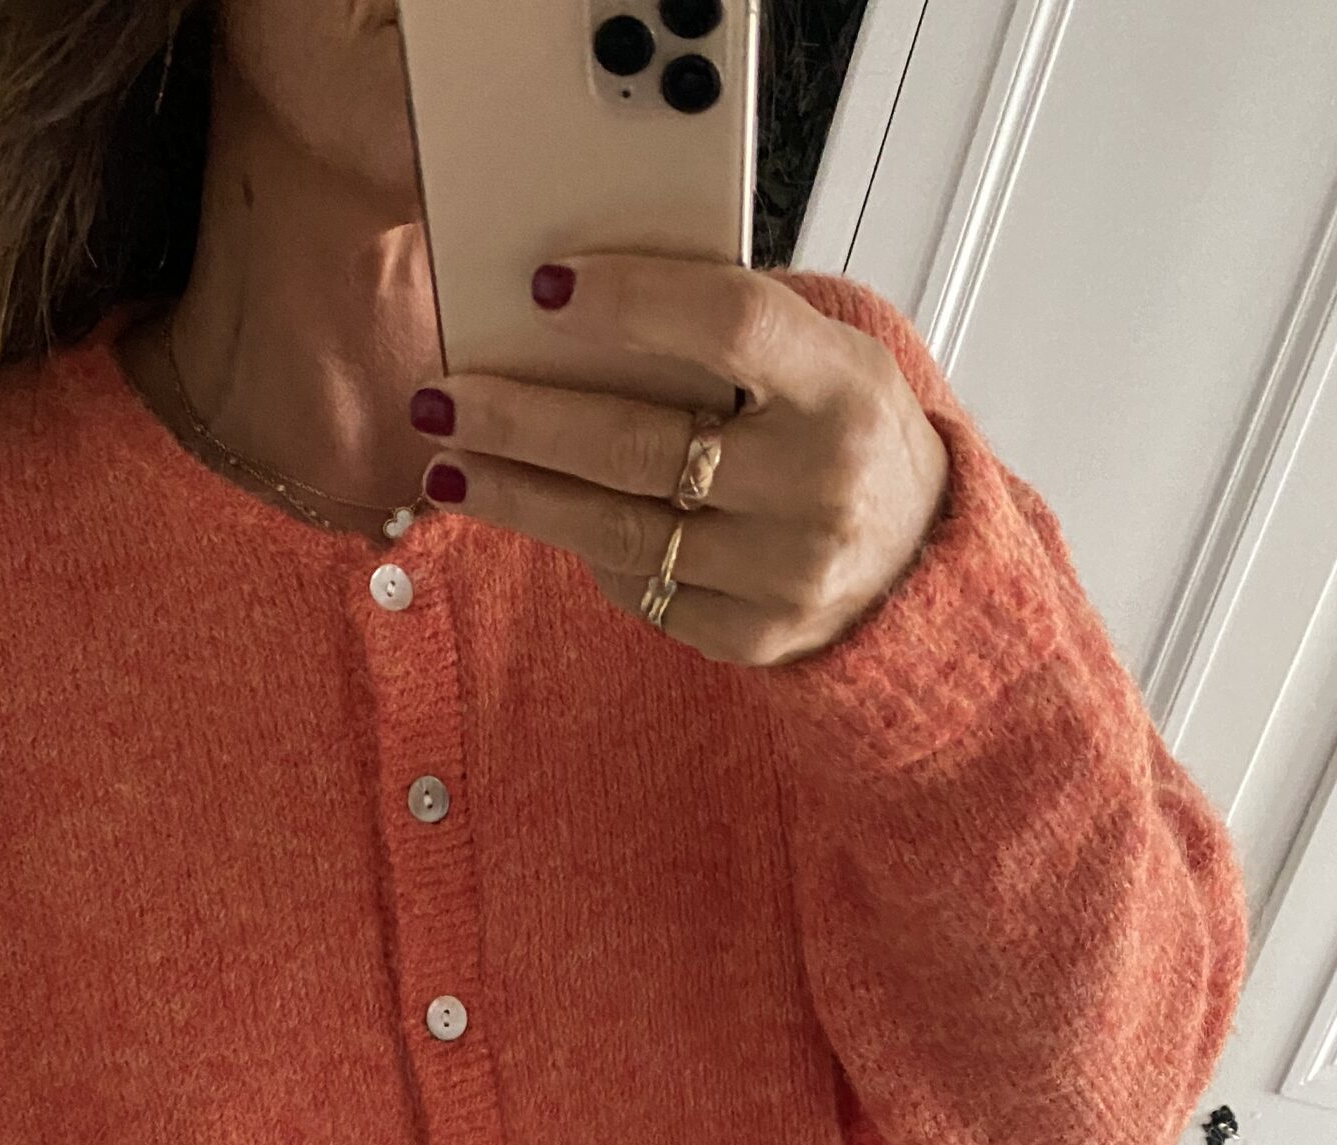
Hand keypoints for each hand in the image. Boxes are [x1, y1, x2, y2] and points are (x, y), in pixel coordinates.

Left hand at [409, 251, 950, 667]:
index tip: (546, 286)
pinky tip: (538, 512)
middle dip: (526, 420)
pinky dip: (583, 548)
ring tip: (448, 465)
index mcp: (845, 390)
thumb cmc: (851, 437)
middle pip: (640, 446)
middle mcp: (818, 488)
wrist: (922, 565)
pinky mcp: (750, 636)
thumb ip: (738, 329)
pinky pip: (637, 589)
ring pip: (617, 530)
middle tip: (445, 397)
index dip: (635, 300)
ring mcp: (782, 575)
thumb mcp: (831, 359)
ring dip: (518, 495)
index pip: (731, 325)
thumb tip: (588, 301)